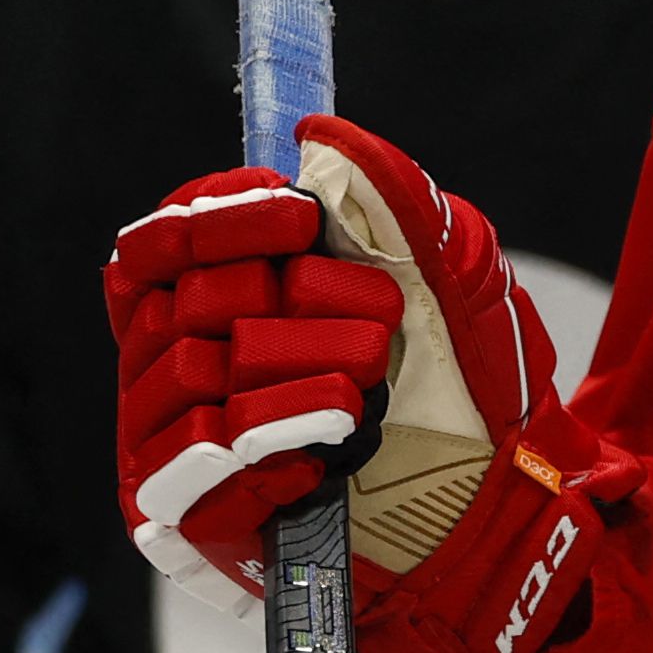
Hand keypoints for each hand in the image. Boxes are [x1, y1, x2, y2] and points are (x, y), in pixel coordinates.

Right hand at [111, 115, 628, 652]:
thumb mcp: (446, 273)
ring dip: (293, 365)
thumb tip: (320, 135)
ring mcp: (172, 444)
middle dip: (289, 298)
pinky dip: (271, 432)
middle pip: (181, 300)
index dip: (215, 217)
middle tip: (379, 323)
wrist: (494, 509)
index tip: (297, 214)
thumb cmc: (458, 387)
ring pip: (187, 372)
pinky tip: (332, 437)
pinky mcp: (191, 518)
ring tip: (369, 384)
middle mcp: (171, 366)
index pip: (158, 242)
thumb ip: (389, 195)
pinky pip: (194, 461)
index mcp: (210, 301)